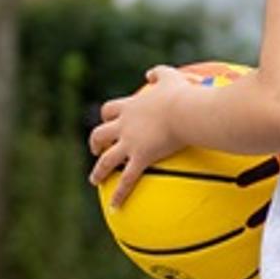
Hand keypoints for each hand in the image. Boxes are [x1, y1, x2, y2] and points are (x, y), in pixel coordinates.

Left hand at [87, 66, 195, 207]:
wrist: (184, 111)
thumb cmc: (182, 94)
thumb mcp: (170, 77)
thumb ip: (158, 73)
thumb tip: (150, 73)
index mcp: (130, 107)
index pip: (110, 110)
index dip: (106, 116)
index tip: (107, 121)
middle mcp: (125, 125)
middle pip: (100, 134)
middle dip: (96, 143)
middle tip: (96, 150)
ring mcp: (130, 143)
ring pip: (107, 159)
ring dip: (99, 170)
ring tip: (94, 180)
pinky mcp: (141, 158)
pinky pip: (127, 179)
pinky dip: (119, 193)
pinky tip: (114, 206)